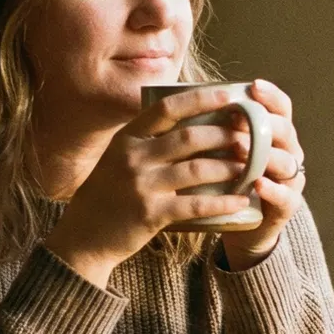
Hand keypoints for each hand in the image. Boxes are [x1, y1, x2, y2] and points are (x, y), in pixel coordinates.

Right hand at [42, 85, 257, 287]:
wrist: (83, 238)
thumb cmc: (106, 195)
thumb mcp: (117, 158)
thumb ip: (146, 141)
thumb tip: (190, 122)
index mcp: (127, 138)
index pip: (167, 108)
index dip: (201, 99)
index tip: (229, 95)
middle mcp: (133, 157)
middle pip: (189, 137)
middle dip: (224, 135)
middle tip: (249, 137)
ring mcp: (141, 186)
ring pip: (197, 169)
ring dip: (229, 167)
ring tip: (250, 167)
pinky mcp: (151, 214)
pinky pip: (196, 205)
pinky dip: (222, 202)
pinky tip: (240, 201)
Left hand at [220, 79, 304, 271]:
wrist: (239, 223)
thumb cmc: (226, 179)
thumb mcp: (221, 150)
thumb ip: (215, 127)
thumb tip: (185, 98)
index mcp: (274, 133)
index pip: (280, 107)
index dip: (270, 96)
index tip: (253, 86)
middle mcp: (288, 152)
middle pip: (285, 131)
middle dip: (263, 124)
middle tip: (238, 120)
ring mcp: (289, 180)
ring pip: (286, 161)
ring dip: (264, 155)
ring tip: (241, 150)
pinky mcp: (286, 207)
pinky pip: (285, 196)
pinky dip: (272, 189)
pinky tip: (257, 184)